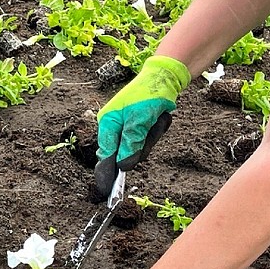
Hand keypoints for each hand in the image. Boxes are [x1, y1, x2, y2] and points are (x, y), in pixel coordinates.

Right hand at [95, 56, 189, 198]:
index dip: (107, 171)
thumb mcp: (139, 120)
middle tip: (150, 127)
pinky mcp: (137, 127)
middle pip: (123, 153)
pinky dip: (154, 132)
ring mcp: (126, 127)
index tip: (107, 190)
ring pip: (137, 148)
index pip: (105, 153)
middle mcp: (113, 126)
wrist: (164, 78)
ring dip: (151, 136)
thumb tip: (123, 167)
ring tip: (156, 119)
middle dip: (140, 145)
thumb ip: (130, 144)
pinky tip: (157, 118)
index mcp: (107, 122)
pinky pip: (145, 140)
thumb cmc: (148, 94)